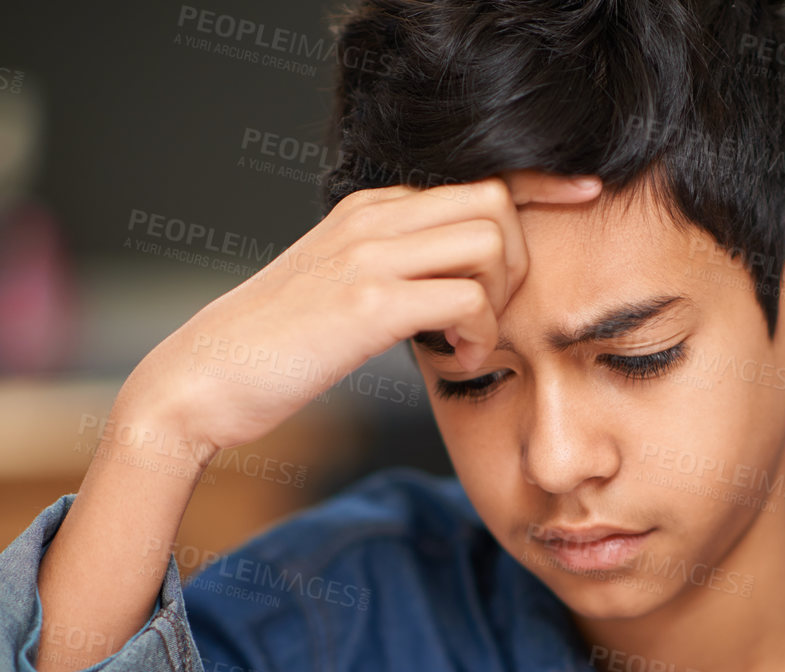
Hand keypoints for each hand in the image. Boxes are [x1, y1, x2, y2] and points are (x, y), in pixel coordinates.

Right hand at [120, 169, 601, 454]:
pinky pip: (467, 297)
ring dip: (501, 299)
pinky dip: (480, 334)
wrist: (200, 379)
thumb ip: (396, 275)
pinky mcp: (366, 303)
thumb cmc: (273, 350)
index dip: (542, 188)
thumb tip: (455, 291)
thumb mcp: (341, 294)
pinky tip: (458, 359)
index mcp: (371, 209)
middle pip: (496, 201)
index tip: (584, 199)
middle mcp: (373, 218)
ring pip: (491, 240)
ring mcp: (369, 255)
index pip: (477, 178)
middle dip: (520, 262)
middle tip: (493, 316)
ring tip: (471, 342)